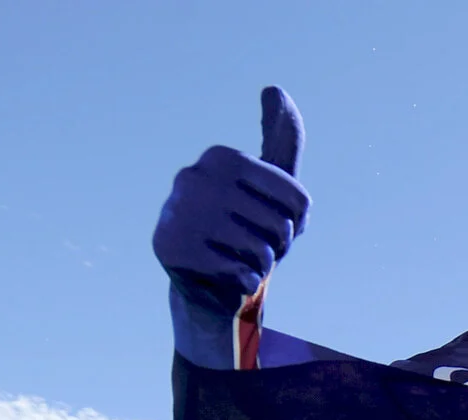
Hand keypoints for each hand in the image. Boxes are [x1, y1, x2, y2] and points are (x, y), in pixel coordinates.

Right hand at [153, 87, 308, 315]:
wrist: (210, 282)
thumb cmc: (248, 229)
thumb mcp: (273, 184)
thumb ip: (282, 138)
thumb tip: (275, 88)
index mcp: (222, 158)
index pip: (299, 200)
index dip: (297, 224)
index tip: (273, 224)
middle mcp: (193, 177)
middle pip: (280, 226)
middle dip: (277, 247)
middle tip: (252, 247)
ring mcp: (177, 211)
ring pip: (260, 251)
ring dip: (260, 266)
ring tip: (238, 259)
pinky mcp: (169, 248)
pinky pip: (239, 274)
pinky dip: (243, 283)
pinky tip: (224, 276)